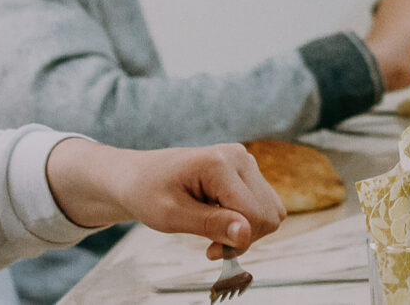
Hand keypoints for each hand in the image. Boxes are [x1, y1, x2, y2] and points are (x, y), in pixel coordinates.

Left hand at [48, 140, 285, 256]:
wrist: (137, 177)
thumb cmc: (147, 193)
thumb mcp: (170, 216)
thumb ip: (210, 225)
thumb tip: (246, 234)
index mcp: (219, 163)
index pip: (254, 215)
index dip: (236, 242)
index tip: (208, 252)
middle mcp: (239, 157)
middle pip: (268, 213)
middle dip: (243, 237)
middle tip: (210, 246)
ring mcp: (244, 161)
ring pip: (271, 210)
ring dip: (247, 230)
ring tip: (214, 233)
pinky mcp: (245, 169)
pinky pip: (263, 204)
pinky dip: (247, 221)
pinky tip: (221, 221)